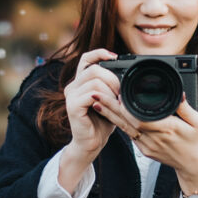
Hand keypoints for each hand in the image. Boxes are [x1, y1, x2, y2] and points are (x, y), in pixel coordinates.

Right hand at [60, 49, 120, 189]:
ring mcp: (70, 95)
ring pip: (95, 80)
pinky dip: (106, 99)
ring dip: (111, 91)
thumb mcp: (110, 99)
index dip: (100, 53)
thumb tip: (127, 71)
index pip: (86, 58)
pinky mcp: (72, 105)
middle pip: (94, 68)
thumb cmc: (102, 122)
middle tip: (121, 93)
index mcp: (80, 82)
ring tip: (116, 103)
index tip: (116, 57)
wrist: (91, 144)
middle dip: (113, 79)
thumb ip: (112, 85)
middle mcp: (72, 86)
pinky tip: (110, 107)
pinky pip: (92, 93)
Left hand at [91, 93, 197, 196]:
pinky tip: (110, 114)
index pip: (142, 118)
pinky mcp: (144, 150)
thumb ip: (186, 108)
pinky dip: (119, 123)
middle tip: (97, 94)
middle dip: (110, 107)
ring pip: (124, 128)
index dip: (127, 108)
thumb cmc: (197, 143)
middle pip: (127, 122)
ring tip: (97, 101)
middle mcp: (155, 138)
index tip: (118, 94)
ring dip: (110, 114)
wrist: (193, 166)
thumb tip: (179, 93)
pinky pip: (129, 135)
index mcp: (168, 129)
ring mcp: (147, 146)